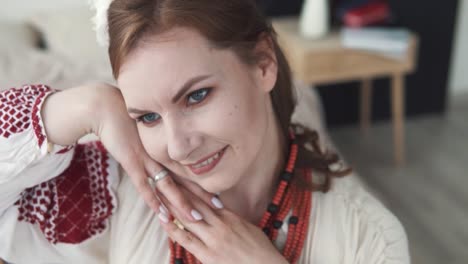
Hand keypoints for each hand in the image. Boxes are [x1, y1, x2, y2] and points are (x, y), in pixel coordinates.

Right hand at [90, 83, 217, 220]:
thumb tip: (156, 158)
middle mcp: (159, 156)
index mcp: (163, 150)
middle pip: (183, 180)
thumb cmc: (122, 119)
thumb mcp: (140, 134)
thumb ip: (150, 148)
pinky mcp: (132, 161)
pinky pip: (145, 185)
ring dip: (182, 203)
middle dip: (200, 195)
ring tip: (196, 218)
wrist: (106, 106)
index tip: (216, 193)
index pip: (186, 171)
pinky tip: (164, 215)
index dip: (201, 183)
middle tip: (218, 207)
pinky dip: (154, 201)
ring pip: (168, 186)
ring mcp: (147, 159)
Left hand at [157, 182, 288, 263]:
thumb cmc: (260, 250)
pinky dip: (173, 229)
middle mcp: (219, 224)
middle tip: (163, 175)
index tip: (178, 174)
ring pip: (187, 217)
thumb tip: (218, 209)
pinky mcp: (208, 254)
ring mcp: (213, 238)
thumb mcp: (247, 228)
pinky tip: (163, 219)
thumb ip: (230, 218)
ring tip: (157, 192)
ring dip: (171, 204)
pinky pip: (186, 239)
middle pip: (193, 202)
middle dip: (177, 189)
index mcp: (229, 216)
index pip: (205, 197)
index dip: (190, 185)